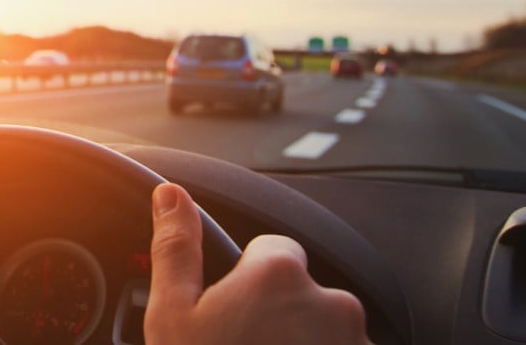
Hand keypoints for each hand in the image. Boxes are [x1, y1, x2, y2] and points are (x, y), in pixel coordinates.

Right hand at [144, 183, 371, 344]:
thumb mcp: (172, 316)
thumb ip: (176, 248)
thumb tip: (171, 195)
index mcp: (279, 275)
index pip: (271, 249)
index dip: (244, 279)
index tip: (230, 313)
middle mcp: (331, 302)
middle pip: (301, 292)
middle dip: (276, 316)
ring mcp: (355, 344)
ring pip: (324, 329)